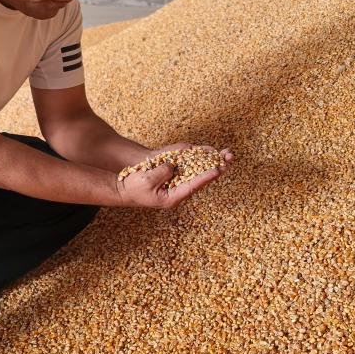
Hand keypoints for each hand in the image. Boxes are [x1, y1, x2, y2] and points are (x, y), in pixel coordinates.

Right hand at [117, 144, 233, 208]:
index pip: (193, 186)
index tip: (217, 171)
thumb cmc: (133, 187)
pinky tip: (213, 155)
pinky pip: (191, 168)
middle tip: (230, 160)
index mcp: (172, 197)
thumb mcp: (146, 180)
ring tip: (228, 155)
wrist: (124, 188)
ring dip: (213, 163)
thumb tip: (173, 166)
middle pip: (201, 179)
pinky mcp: (175, 177)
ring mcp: (177, 183)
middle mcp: (178, 191)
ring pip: (199, 172)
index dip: (205, 177)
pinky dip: (202, 161)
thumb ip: (161, 173)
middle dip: (216, 169)